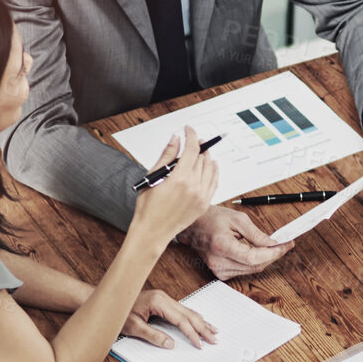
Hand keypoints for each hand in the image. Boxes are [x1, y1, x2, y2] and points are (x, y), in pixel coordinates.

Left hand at [124, 289, 218, 347]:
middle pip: (188, 314)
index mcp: (159, 301)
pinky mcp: (162, 301)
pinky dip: (192, 317)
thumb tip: (171, 344)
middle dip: (202, 327)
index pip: (181, 320)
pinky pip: (182, 310)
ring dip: (201, 322)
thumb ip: (153, 336)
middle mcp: (164, 298)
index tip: (200, 344)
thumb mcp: (133, 327)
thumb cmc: (118, 313)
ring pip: (187, 311)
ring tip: (213, 330)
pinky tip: (200, 320)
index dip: (192, 333)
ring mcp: (164, 298)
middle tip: (214, 339)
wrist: (109, 301)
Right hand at [130, 128, 219, 242]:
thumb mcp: (153, 178)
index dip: (191, 136)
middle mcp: (194, 187)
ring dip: (207, 156)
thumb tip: (175, 139)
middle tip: (193, 139)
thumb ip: (166, 156)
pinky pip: (214, 183)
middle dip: (198, 145)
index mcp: (180, 178)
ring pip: (210, 168)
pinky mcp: (204, 204)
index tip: (189, 129)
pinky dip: (214, 171)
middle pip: (201, 158)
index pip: (192, 149)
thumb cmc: (148, 207)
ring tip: (202, 150)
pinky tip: (212, 164)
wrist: (152, 232)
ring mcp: (201, 196)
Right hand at [180, 205, 292, 279]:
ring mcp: (218, 269)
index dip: (272, 253)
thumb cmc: (212, 219)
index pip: (252, 257)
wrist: (193, 226)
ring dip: (265, 260)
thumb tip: (273, 244)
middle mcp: (218, 262)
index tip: (285, 246)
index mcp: (221, 246)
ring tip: (275, 248)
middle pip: (254, 266)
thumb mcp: (237, 219)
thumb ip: (256, 234)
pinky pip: (244, 271)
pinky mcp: (220, 273)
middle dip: (273, 256)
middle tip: (285, 245)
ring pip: (251, 270)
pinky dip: (254, 263)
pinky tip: (260, 253)